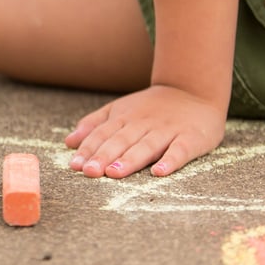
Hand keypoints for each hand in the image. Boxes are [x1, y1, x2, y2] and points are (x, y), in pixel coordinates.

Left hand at [65, 85, 226, 177]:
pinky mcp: (191, 138)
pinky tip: (159, 173)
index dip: (88, 149)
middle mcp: (143, 123)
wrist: (195, 91)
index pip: (102, 134)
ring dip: (130, 159)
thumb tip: (68, 142)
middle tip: (90, 172)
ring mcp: (168, 130)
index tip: (75, 166)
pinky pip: (180, 150)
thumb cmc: (151, 108)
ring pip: (146, 145)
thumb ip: (94, 125)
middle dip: (104, 156)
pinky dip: (170, 161)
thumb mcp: (120, 110)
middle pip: (121, 140)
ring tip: (114, 173)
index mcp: (124, 117)